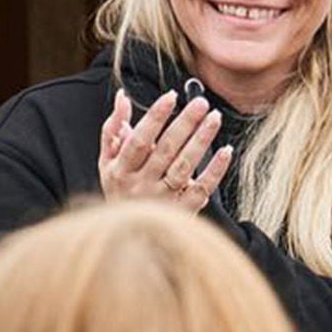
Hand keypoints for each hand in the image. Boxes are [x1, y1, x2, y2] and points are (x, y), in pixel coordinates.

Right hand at [98, 88, 232, 212]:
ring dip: (201, 141)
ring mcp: (161, 200)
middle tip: (201, 102)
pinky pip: (201, 189)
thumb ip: (113, 129)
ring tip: (214, 118)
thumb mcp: (106, 161)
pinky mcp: (182, 211)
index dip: (154, 117)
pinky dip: (215, 170)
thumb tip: (123, 96)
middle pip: (165, 151)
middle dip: (185, 123)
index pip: (138, 140)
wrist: (126, 234)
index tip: (171, 96)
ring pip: (184, 167)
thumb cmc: (119, 188)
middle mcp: (140, 186)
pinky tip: (225, 151)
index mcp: (120, 171)